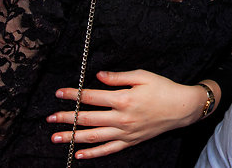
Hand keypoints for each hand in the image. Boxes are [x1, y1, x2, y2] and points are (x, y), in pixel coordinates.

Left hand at [47, 69, 206, 159]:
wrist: (182, 108)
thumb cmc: (163, 88)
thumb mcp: (142, 76)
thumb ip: (118, 77)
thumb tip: (98, 76)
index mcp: (123, 99)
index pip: (91, 97)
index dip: (73, 95)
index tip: (59, 93)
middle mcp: (122, 118)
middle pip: (87, 119)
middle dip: (66, 118)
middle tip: (49, 119)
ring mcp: (125, 132)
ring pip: (94, 137)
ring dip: (72, 138)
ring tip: (56, 138)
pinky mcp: (130, 141)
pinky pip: (108, 150)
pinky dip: (93, 154)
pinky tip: (79, 154)